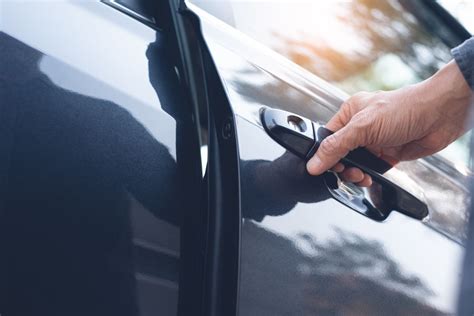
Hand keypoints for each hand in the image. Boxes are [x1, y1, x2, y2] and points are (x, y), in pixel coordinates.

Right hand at [306, 61, 471, 185]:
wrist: (441, 115)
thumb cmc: (405, 109)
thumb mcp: (363, 127)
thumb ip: (336, 147)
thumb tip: (314, 163)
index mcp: (350, 113)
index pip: (328, 138)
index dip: (324, 155)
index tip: (325, 169)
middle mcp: (361, 126)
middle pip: (340, 153)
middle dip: (342, 167)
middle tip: (349, 173)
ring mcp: (374, 141)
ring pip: (355, 163)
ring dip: (356, 174)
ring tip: (362, 177)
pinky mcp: (388, 153)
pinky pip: (372, 169)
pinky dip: (370, 176)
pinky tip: (372, 178)